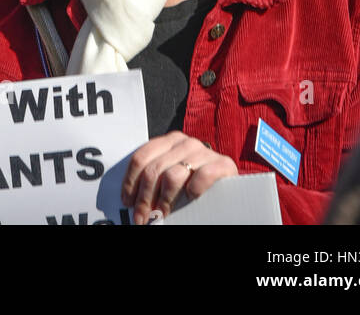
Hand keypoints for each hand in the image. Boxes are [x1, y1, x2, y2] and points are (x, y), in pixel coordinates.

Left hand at [122, 131, 237, 224]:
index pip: (141, 158)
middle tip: (142, 218)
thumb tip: (131, 200)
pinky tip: (190, 199)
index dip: (131, 182)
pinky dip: (193, 190)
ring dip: (163, 201)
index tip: (128, 202)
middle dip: (144, 199)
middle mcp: (185, 142)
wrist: (231, 186)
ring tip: (161, 215)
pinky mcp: (223, 164)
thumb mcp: (172, 174)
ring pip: (172, 176)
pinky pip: (202, 177)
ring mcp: (204, 152)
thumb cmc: (196, 182)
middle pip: (153, 170)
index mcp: (170, 141)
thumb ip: (156, 178)